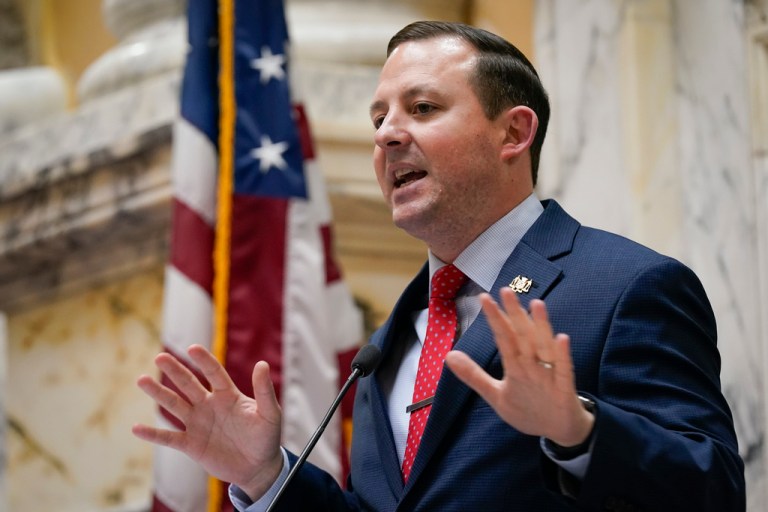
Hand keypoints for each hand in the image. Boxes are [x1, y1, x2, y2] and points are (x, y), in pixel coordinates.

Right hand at [132, 345, 283, 498]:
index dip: (204, 361)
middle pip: (189, 384)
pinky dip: (153, 434)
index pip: (214, 373)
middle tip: (160, 357)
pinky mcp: (191, 445)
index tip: (192, 348)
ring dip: (159, 393)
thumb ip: (264, 391)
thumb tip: (262, 363)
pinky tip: (136, 428)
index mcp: (228, 395)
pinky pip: (169, 438)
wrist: (258, 467)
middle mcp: (209, 405)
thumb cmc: (266, 437)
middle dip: (175, 371)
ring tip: (142, 380)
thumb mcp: (270, 413)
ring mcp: (198, 424)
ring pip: (175, 405)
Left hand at [444, 289, 593, 446]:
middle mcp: (532, 363)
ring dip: (541, 326)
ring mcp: (548, 373)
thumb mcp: (495, 394)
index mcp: (516, 364)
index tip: (484, 298)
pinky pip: (564, 369)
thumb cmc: (528, 408)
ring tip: (536, 304)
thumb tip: (448, 356)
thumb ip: (474, 375)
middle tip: (506, 290)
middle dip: (514, 314)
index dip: (495, 318)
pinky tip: (562, 339)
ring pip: (544, 346)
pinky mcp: (564, 387)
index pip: (504, 337)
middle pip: (522, 335)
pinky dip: (562, 355)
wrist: (559, 430)